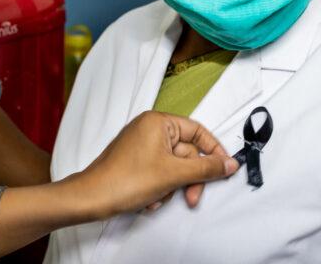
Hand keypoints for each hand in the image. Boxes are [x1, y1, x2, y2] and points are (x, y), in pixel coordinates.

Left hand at [70, 111, 238, 217]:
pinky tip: (149, 200)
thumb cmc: (124, 180)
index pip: (197, 130)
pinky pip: (159, 172)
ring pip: (174, 167)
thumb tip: (229, 163)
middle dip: (188, 179)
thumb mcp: (174, 174)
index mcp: (158, 122)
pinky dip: (159, 188)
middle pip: (186, 153)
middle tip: (191, 197)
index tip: (224, 167)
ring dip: (171, 187)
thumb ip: (206, 168)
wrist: (91, 199)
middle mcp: (149, 129)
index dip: (213, 150)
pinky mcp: (135, 161)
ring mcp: (141, 145)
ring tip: (158, 198)